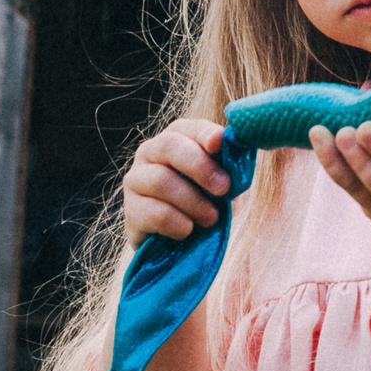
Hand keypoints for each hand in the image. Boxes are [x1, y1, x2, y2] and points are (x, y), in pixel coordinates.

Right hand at [122, 118, 232, 247]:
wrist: (184, 243)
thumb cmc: (207, 202)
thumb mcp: (224, 182)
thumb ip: (231, 164)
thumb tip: (239, 147)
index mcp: (177, 138)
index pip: (190, 127)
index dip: (206, 133)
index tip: (220, 143)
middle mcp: (150, 152)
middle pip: (169, 146)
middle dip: (200, 166)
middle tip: (223, 188)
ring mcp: (136, 180)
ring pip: (161, 181)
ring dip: (193, 202)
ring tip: (211, 218)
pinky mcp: (131, 211)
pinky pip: (155, 213)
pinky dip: (178, 224)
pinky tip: (188, 231)